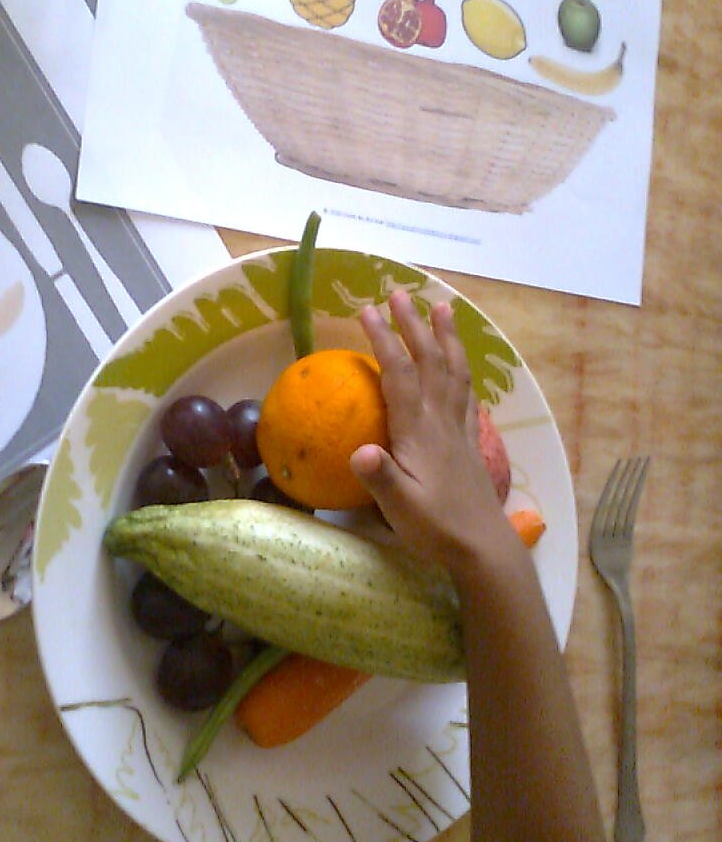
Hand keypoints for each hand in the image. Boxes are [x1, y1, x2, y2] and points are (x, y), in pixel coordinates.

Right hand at [349, 289, 512, 572]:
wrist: (483, 548)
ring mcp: (459, 429)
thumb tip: (358, 451)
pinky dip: (461, 368)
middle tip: (398, 293)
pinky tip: (461, 363)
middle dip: (413, 325)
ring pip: (453, 371)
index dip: (384, 340)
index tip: (367, 309)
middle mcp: (441, 420)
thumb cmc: (435, 528)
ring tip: (442, 308)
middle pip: (429, 362)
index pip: (400, 375)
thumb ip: (380, 476)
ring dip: (446, 337)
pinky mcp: (469, 442)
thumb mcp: (399, 507)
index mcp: (419, 431)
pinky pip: (466, 392)